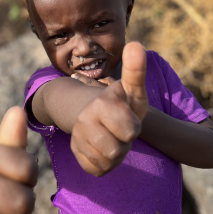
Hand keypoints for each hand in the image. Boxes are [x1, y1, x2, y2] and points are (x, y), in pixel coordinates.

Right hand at [70, 42, 147, 176]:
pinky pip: (97, 169)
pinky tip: (103, 149)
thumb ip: (136, 70)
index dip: (134, 127)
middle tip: (121, 130)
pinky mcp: (76, 152)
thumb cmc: (120, 102)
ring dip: (116, 154)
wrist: (94, 112)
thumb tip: (137, 44)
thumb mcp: (132, 88)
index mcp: (101, 103)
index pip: (130, 132)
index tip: (128, 116)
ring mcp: (77, 136)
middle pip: (117, 150)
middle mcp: (84, 119)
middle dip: (125, 143)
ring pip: (107, 162)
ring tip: (113, 138)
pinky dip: (105, 163)